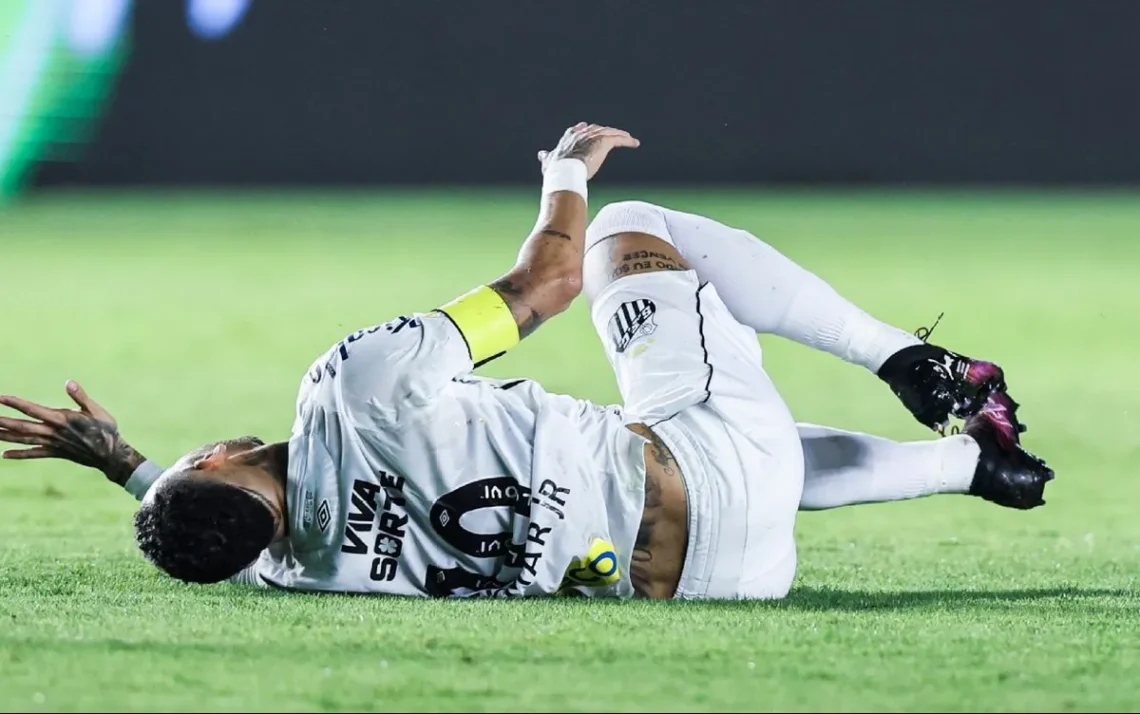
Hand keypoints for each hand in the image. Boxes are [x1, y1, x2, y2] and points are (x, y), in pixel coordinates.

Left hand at [0, 381, 145, 485]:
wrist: (110, 455)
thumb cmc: (106, 430)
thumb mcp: (96, 410)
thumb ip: (80, 397)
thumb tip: (69, 382)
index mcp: (61, 419)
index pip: (32, 410)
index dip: (15, 403)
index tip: (0, 397)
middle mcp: (53, 433)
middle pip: (22, 427)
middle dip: (3, 422)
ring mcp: (52, 444)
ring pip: (24, 440)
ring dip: (5, 436)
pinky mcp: (55, 452)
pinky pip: (33, 454)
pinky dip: (19, 454)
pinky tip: (4, 454)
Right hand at [538, 123, 639, 178]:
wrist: (564, 171)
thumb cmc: (556, 170)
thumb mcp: (549, 162)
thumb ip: (546, 157)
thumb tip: (541, 154)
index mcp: (569, 137)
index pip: (578, 130)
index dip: (584, 130)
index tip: (587, 128)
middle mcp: (582, 134)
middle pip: (597, 129)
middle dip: (605, 131)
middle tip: (614, 133)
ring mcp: (593, 136)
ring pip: (609, 133)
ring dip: (619, 135)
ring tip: (629, 139)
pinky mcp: (603, 142)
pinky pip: (618, 139)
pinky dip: (627, 141)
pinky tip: (635, 143)